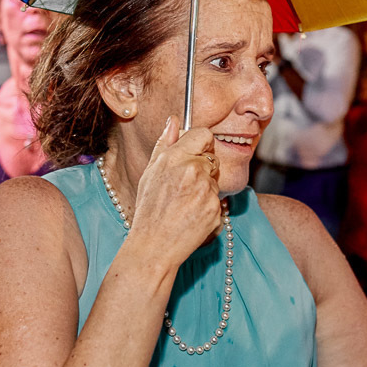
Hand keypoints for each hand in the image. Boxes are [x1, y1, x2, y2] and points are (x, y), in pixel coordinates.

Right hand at [129, 117, 223, 270]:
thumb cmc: (149, 209)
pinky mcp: (216, 209)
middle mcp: (193, 170)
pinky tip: (191, 215)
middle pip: (212, 158)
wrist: (154, 246)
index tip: (196, 153)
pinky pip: (218, 200)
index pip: (204, 135)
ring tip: (185, 204)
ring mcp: (206, 191)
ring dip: (205, 189)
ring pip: (214, 181)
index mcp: (175, 157)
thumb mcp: (150, 173)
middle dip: (203, 168)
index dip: (201, 144)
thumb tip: (173, 121)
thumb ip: (164, 144)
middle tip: (185, 186)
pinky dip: (208, 207)